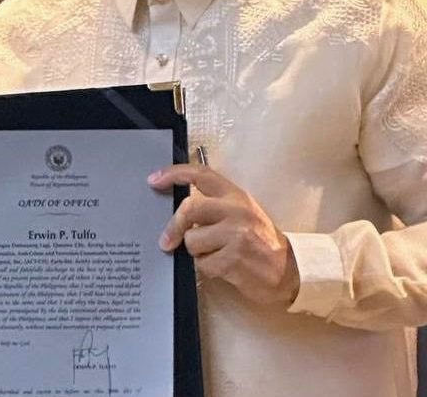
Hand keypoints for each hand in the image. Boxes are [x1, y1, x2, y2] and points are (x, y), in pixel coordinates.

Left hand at [148, 164, 299, 304]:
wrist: (291, 271)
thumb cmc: (261, 241)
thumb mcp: (242, 214)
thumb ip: (214, 207)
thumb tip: (178, 212)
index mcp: (236, 196)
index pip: (201, 174)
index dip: (174, 173)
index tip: (154, 180)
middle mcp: (237, 211)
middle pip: (189, 209)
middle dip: (173, 227)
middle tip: (166, 241)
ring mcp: (236, 235)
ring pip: (192, 241)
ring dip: (197, 252)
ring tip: (216, 254)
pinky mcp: (234, 260)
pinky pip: (202, 264)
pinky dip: (207, 269)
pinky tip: (224, 267)